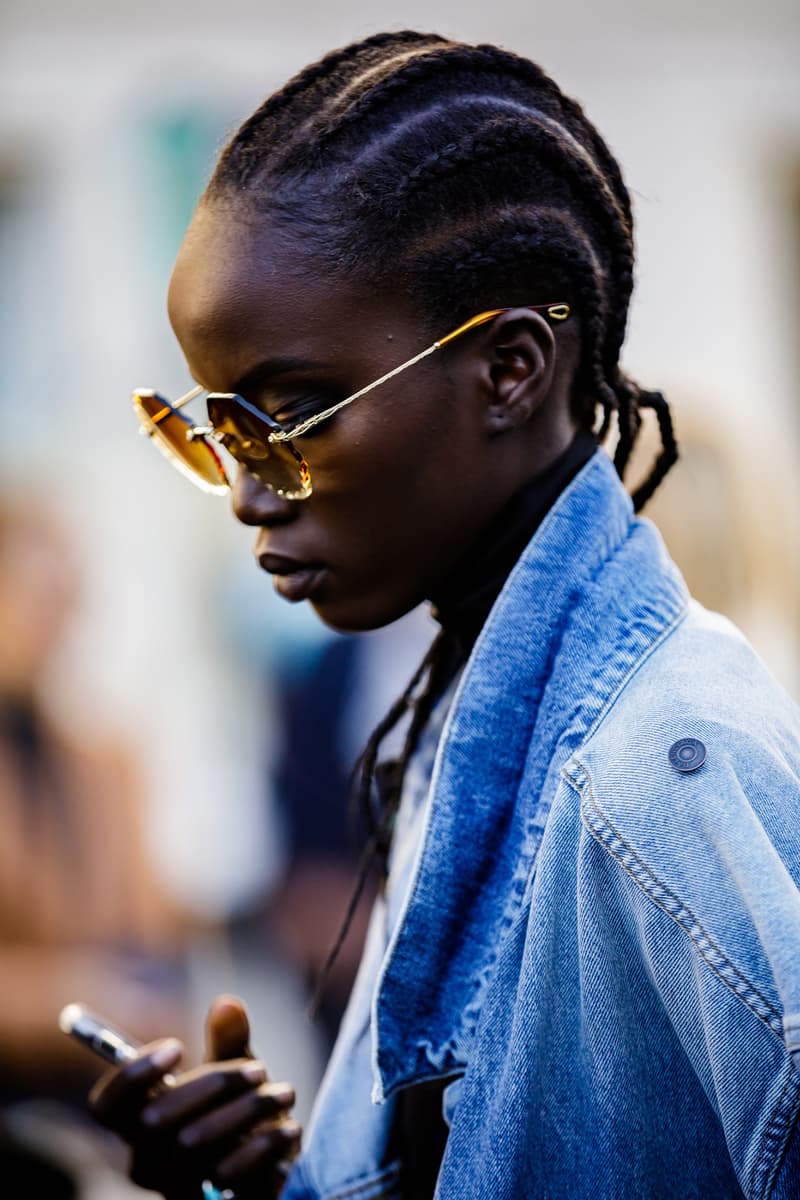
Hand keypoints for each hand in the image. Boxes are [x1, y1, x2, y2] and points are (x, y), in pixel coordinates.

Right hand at [89, 995, 300, 1199]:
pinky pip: (226, 1177)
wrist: (273, 1162)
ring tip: (284, 1092)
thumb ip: (228, 1038)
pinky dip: (261, 1146)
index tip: (178, 1046)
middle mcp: (147, 1162)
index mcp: (139, 1123)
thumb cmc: (240, 1108)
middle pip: (154, 1120)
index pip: (107, 1106)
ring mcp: (175, 1188)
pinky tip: (288, 1128)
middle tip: (259, 1068)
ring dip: (245, 1112)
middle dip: (213, 1085)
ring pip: (193, 1144)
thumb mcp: (234, 1067)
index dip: (132, 1076)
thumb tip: (227, 1004)